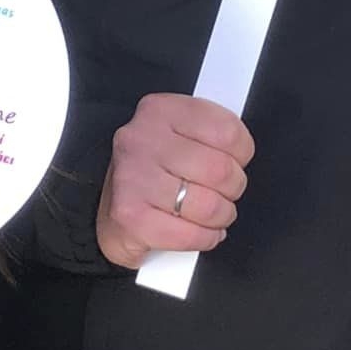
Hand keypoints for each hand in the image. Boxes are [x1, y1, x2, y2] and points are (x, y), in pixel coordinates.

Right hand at [96, 93, 254, 268]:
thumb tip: (240, 152)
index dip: (242, 153)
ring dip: (221, 216)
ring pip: (209, 206)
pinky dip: (205, 238)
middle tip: (226, 192)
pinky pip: (190, 234)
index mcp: (160, 111)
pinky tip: (201, 232)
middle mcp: (143, 139)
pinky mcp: (131, 216)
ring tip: (214, 213)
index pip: (227, 130)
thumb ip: (209, 133)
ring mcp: (134, 178)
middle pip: (221, 170)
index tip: (236, 161)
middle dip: (233, 188)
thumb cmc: (152, 170)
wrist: (108, 206)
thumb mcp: (179, 134)